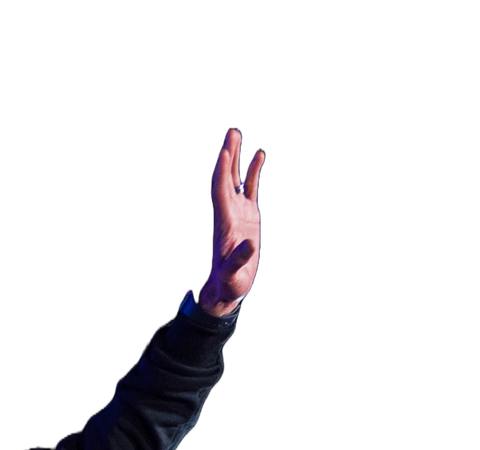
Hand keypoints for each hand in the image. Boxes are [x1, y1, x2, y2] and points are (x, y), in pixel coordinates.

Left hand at [199, 128, 263, 313]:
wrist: (228, 287)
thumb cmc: (228, 283)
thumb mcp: (233, 275)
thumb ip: (239, 260)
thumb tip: (250, 244)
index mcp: (224, 223)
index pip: (221, 192)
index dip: (222, 173)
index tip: (224, 153)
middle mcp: (228, 213)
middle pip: (225, 178)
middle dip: (228, 156)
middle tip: (231, 133)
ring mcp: (238, 212)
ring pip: (236, 179)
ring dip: (236, 158)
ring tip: (237, 134)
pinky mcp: (248, 216)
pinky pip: (251, 188)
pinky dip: (253, 172)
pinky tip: (258, 155)